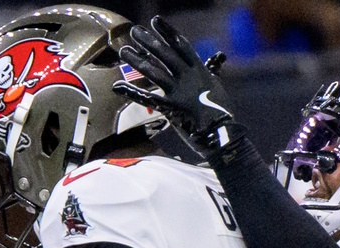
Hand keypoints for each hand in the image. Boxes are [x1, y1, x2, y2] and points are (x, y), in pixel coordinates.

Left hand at [112, 16, 236, 150]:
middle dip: (148, 41)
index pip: (181, 45)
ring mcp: (178, 92)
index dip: (167, 32)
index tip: (156, 21)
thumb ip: (211, 71)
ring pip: (154, 72)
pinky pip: (147, 98)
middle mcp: (188, 77)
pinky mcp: (170, 109)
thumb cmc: (221, 111)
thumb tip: (216, 59)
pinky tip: (117, 86)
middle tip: (134, 31)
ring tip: (123, 51)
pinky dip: (131, 92)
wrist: (222, 133)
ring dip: (138, 61)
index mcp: (199, 70)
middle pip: (165, 54)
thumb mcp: (217, 85)